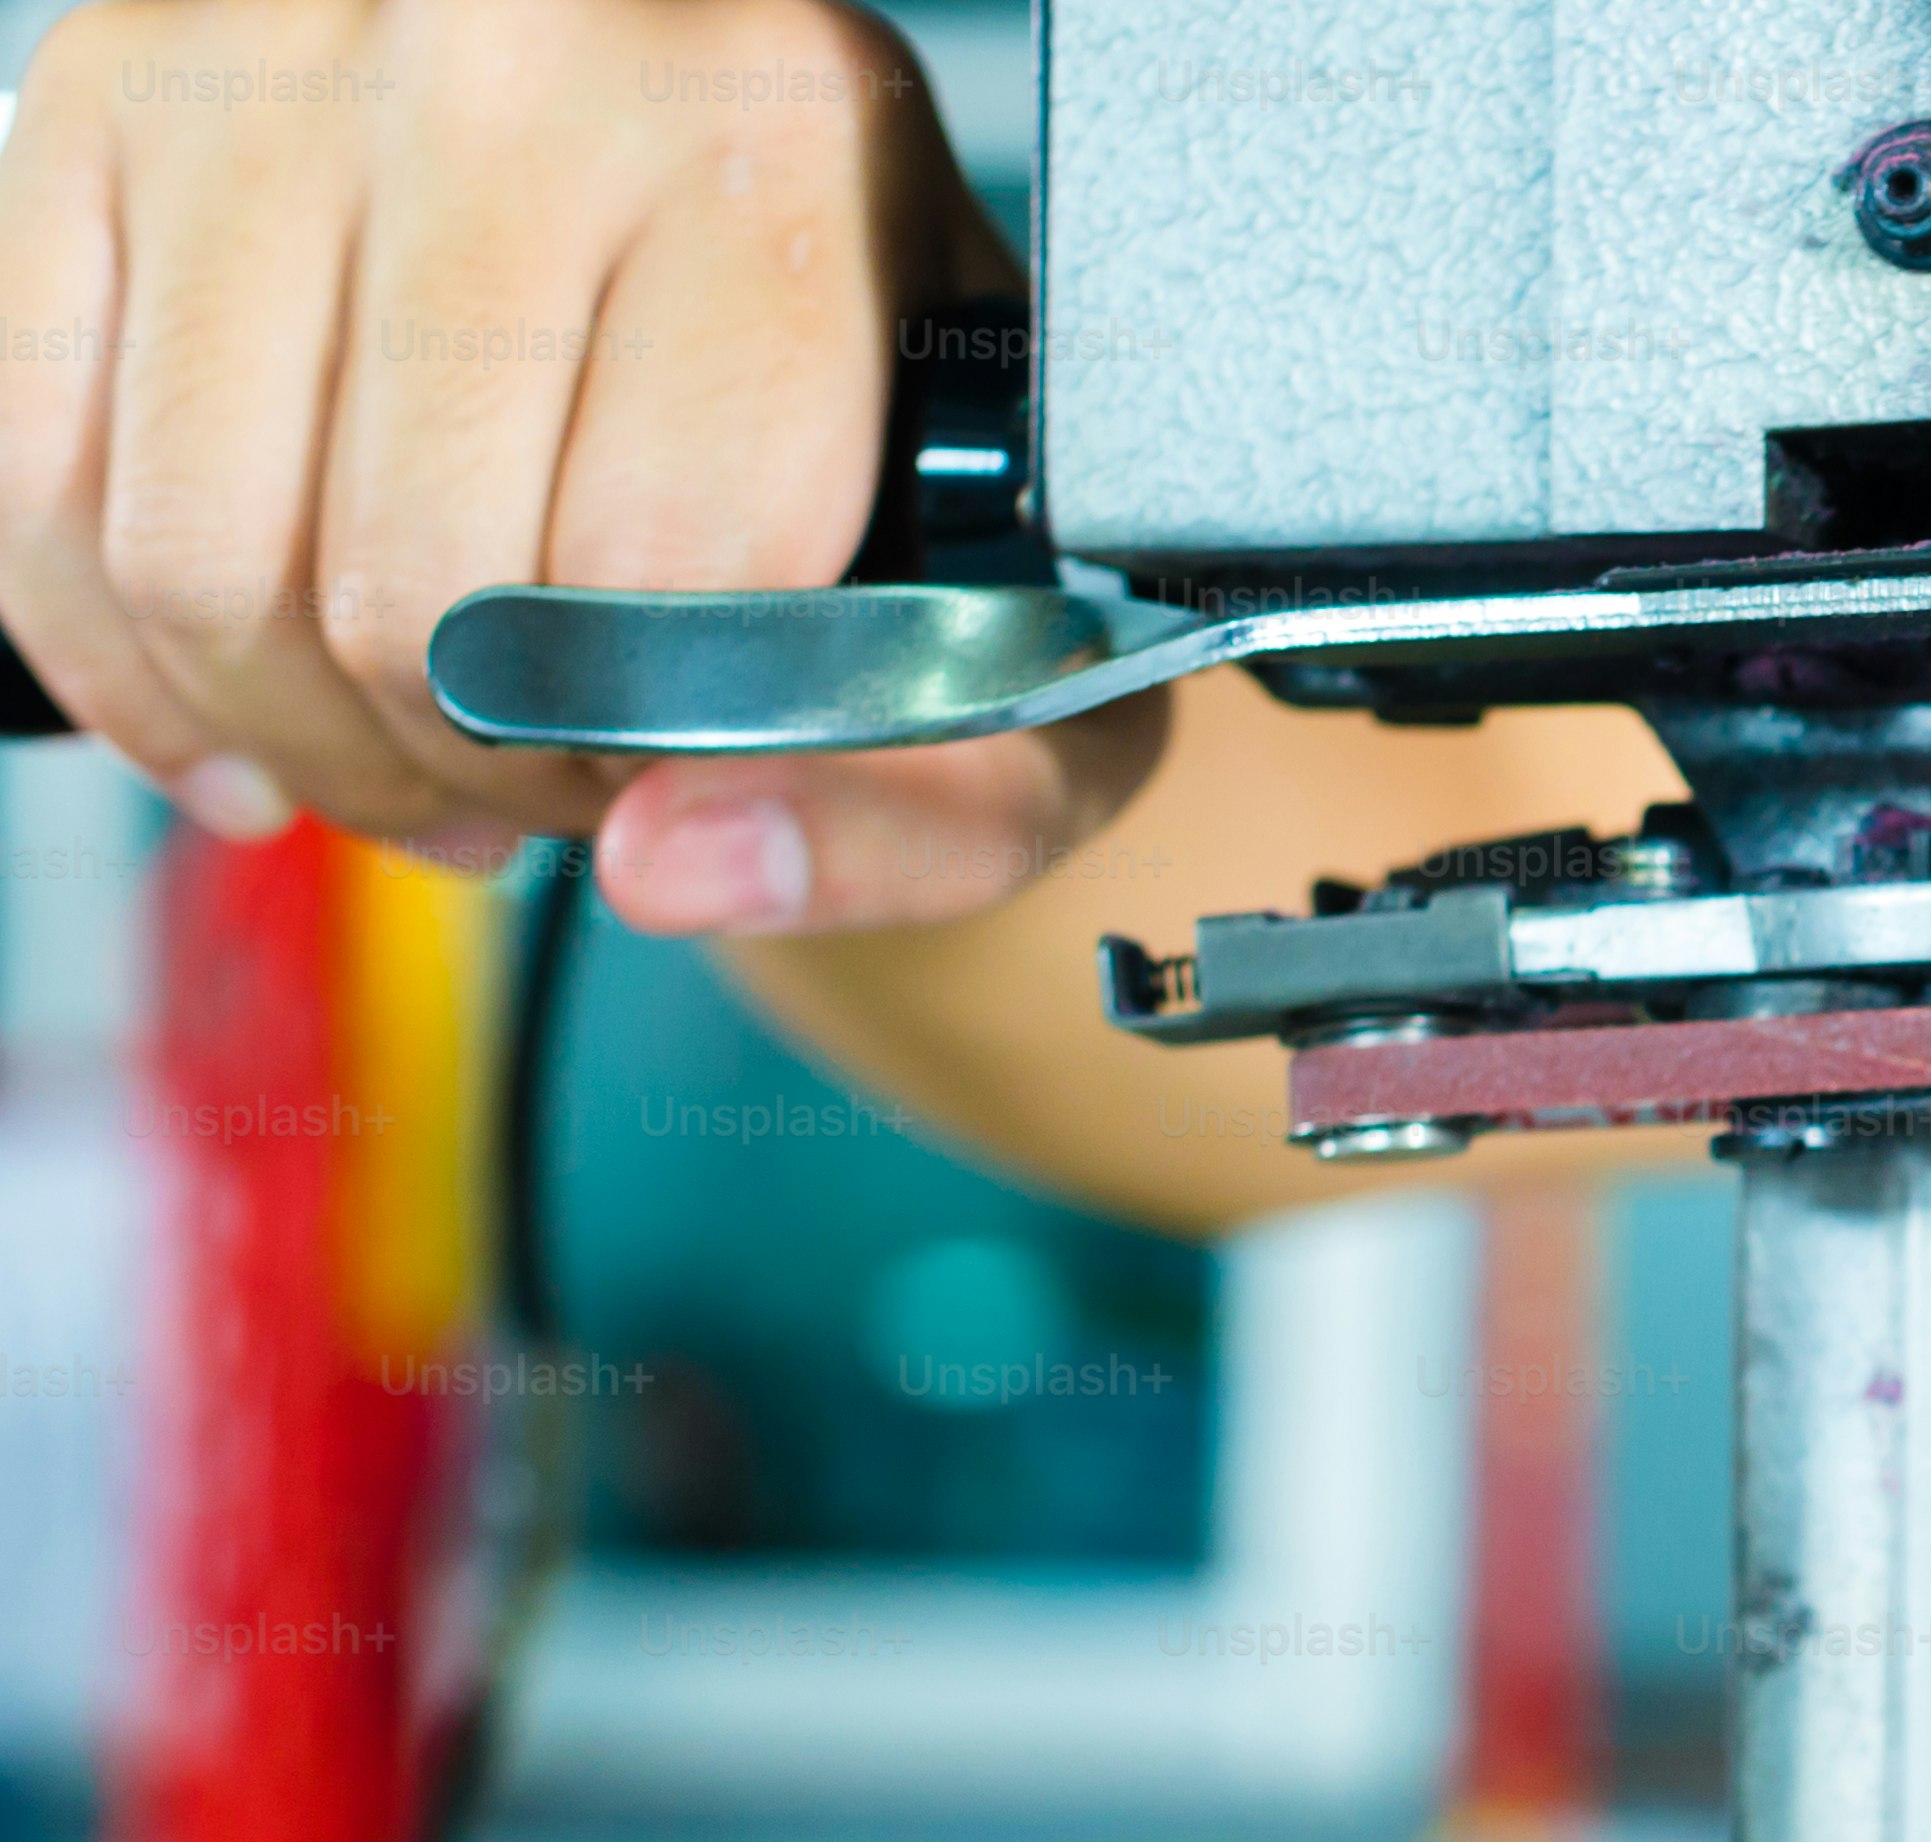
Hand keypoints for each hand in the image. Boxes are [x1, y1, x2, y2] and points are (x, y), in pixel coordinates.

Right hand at [0, 0, 1156, 932]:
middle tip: (545, 774)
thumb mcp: (1025, 619)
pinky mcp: (106, 98)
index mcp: (778, 150)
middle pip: (415, 590)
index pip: (660, 569)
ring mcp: (285, 64)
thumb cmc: (881, 416)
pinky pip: (40, 474)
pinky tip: (244, 723)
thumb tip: (681, 864)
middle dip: (477, 767)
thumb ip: (927, 803)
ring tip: (422, 749)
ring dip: (305, 741)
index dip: (657, 749)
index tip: (672, 767)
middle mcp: (525, 62)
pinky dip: (128, 661)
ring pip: (208, 558)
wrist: (747, 203)